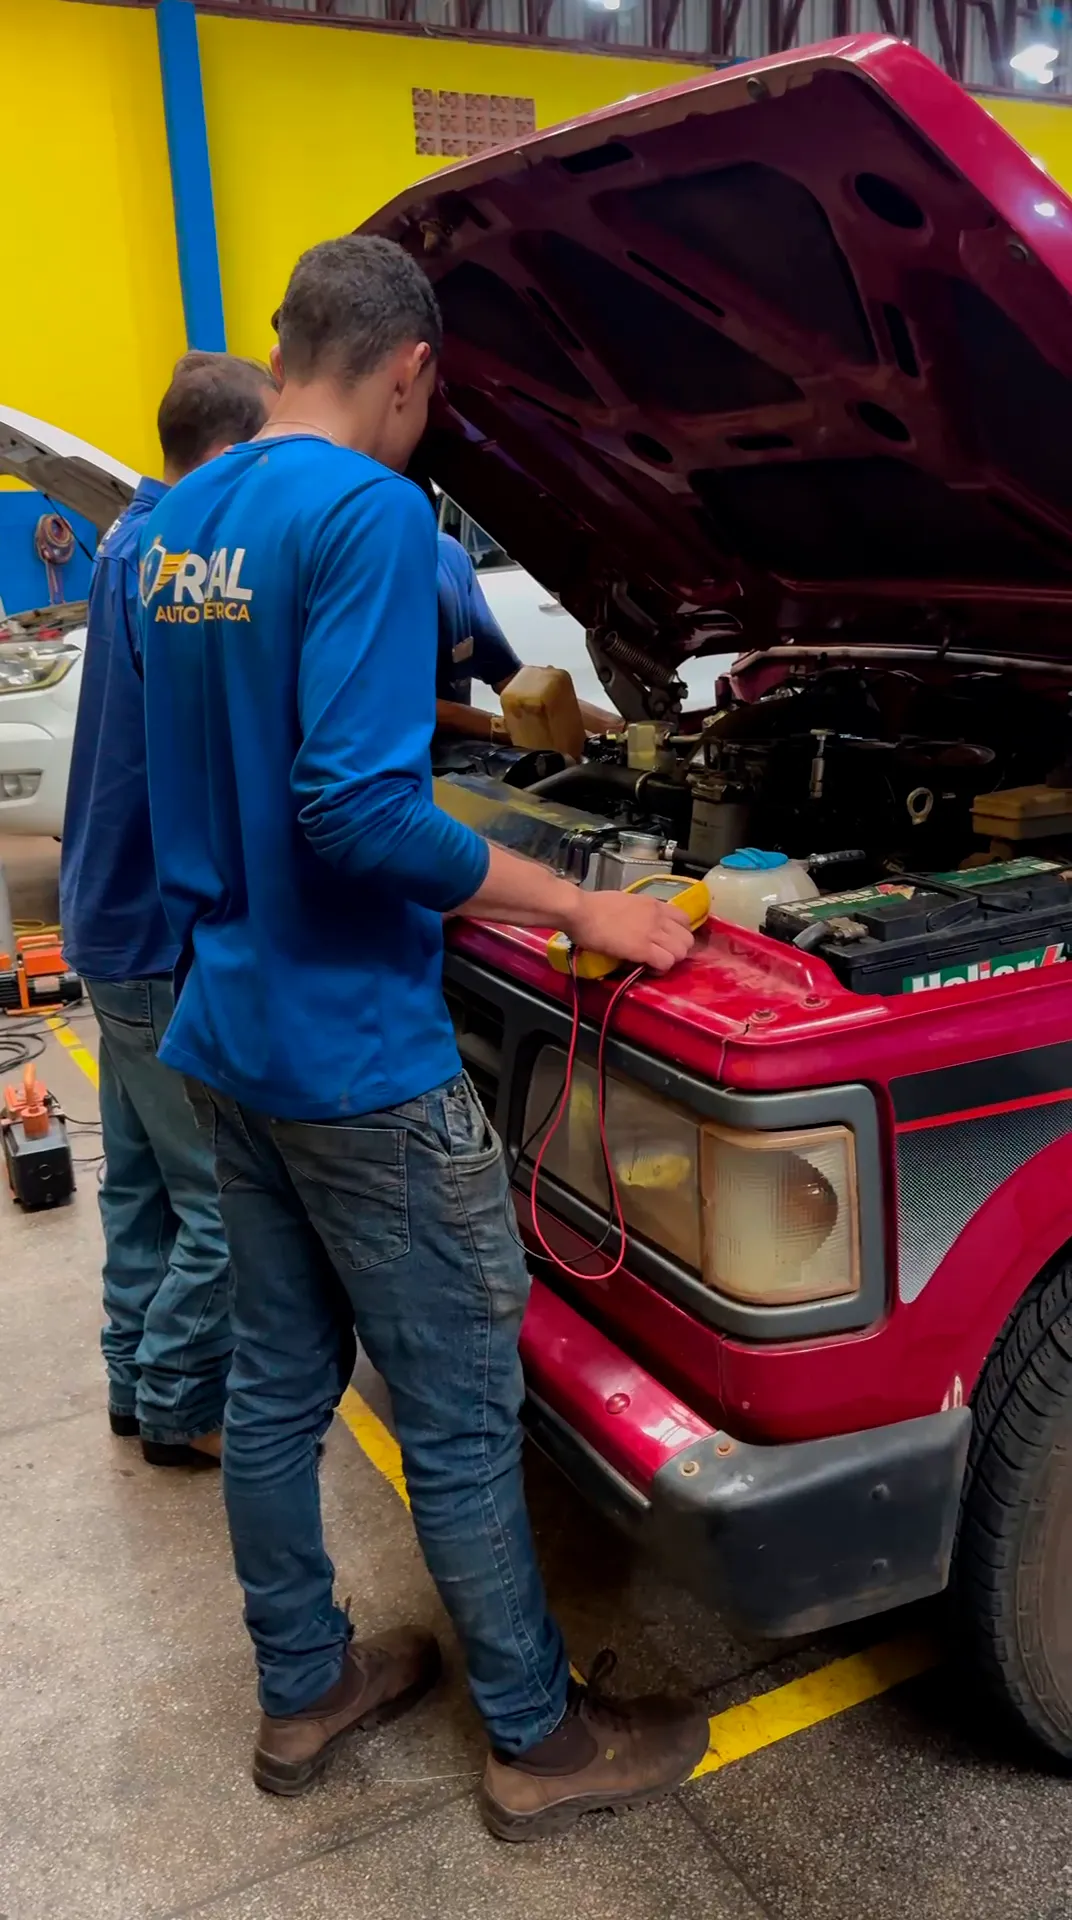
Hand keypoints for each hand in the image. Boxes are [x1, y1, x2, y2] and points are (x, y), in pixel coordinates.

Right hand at [563, 888, 694, 973]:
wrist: (581, 911)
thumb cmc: (595, 906)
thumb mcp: (627, 902)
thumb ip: (641, 912)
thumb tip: (641, 924)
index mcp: (654, 904)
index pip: (685, 920)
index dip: (679, 934)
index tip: (667, 941)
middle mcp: (658, 917)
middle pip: (687, 939)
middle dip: (678, 950)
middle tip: (662, 955)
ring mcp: (652, 933)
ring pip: (681, 952)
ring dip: (670, 960)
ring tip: (655, 963)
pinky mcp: (643, 949)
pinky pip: (666, 963)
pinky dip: (659, 969)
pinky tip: (647, 968)